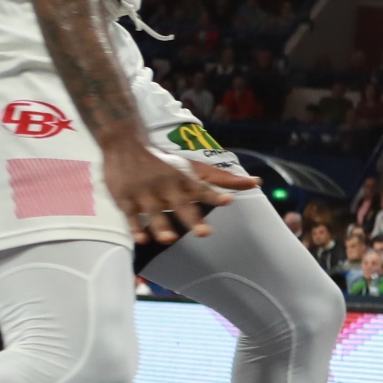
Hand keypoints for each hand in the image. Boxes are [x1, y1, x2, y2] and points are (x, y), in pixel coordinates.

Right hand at [105, 145, 250, 242]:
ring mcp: (145, 193)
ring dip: (162, 226)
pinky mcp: (126, 199)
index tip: (228, 200)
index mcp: (184, 179)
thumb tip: (257, 182)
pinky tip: (142, 239)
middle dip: (192, 219)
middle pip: (181, 205)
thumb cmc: (166, 161)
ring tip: (170, 239)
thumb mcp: (194, 168)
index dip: (215, 195)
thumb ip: (224, 179)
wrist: (126, 144)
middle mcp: (167, 186)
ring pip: (154, 212)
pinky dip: (136, 227)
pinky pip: (131, 216)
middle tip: (204, 233)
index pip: (203, 188)